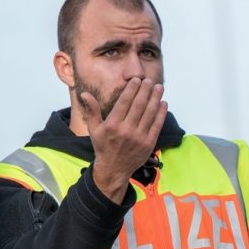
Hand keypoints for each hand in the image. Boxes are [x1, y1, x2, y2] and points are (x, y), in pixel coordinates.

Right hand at [83, 78, 167, 202]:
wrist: (114, 169)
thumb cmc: (103, 147)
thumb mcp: (94, 129)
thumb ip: (92, 110)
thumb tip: (85, 94)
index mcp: (113, 125)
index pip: (124, 102)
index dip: (132, 89)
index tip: (137, 80)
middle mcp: (126, 130)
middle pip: (139, 105)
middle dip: (145, 91)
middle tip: (149, 80)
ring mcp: (139, 137)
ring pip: (149, 113)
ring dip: (155, 99)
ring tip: (158, 88)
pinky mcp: (148, 143)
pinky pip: (157, 125)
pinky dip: (161, 114)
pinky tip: (163, 103)